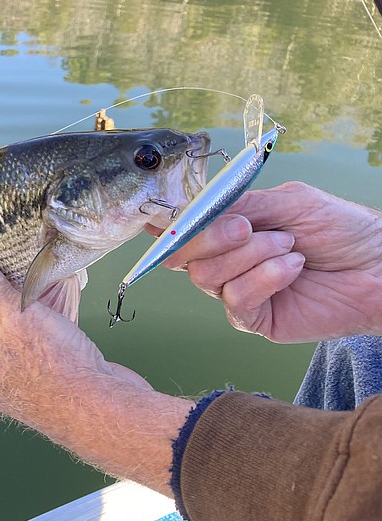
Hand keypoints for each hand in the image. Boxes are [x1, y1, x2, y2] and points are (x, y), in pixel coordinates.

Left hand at [0, 254, 192, 495]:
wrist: (104, 409)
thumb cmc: (56, 371)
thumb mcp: (17, 318)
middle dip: (2, 291)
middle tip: (12, 260)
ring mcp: (16, 378)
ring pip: (14, 327)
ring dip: (26, 303)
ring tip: (36, 273)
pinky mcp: (43, 376)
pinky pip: (36, 339)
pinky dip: (44, 319)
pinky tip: (57, 297)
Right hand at [161, 181, 381, 341]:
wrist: (380, 265)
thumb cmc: (342, 229)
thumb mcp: (289, 200)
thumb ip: (240, 204)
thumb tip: (193, 211)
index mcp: (230, 232)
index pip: (184, 232)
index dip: (168, 230)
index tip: (161, 224)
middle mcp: (228, 263)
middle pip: (185, 258)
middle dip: (212, 239)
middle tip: (248, 228)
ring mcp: (239, 292)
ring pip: (208, 278)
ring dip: (251, 256)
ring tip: (290, 247)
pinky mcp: (255, 320)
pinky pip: (236, 300)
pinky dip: (265, 278)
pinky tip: (293, 268)